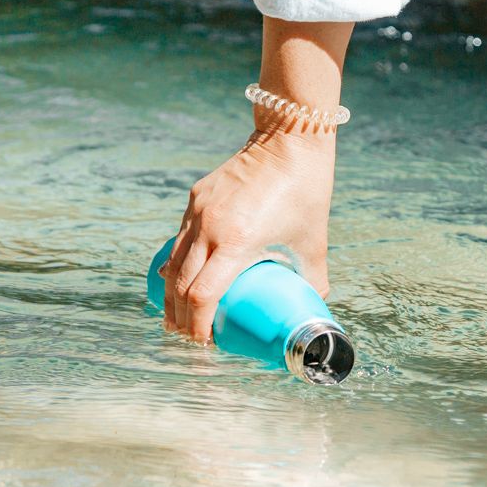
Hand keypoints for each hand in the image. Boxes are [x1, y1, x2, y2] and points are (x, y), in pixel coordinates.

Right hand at [162, 131, 335, 341]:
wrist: (289, 142)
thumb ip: (312, 280)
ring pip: (173, 263)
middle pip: (179, 286)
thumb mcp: (314, 244)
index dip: (197, 326)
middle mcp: (210, 227)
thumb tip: (310, 308)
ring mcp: (198, 211)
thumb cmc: (306, 194)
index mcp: (238, 242)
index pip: (202, 295)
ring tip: (177, 317)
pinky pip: (180, 239)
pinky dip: (177, 264)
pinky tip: (179, 279)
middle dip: (180, 318)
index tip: (203, 344)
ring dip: (171, 295)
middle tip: (186, 338)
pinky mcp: (196, 198)